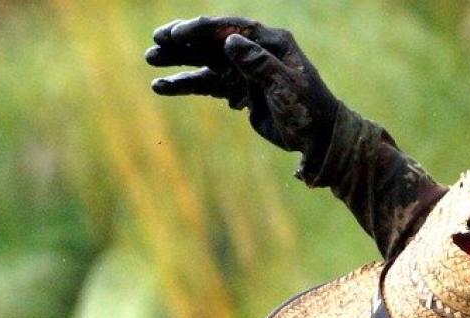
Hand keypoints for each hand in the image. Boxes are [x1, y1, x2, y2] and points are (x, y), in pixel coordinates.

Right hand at [146, 16, 339, 161]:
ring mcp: (244, 71)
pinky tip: (162, 86)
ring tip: (151, 61)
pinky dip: (186, 85)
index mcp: (270, 43)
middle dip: (182, 41)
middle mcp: (254, 52)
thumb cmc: (308, 110)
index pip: (230, 28)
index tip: (176, 34)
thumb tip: (230, 40)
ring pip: (205, 61)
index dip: (201, 29)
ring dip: (178, 61)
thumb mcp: (286, 87)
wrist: (318, 138)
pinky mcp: (239, 92)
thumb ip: (259, 64)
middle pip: (212, 41)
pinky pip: (208, 85)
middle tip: (155, 43)